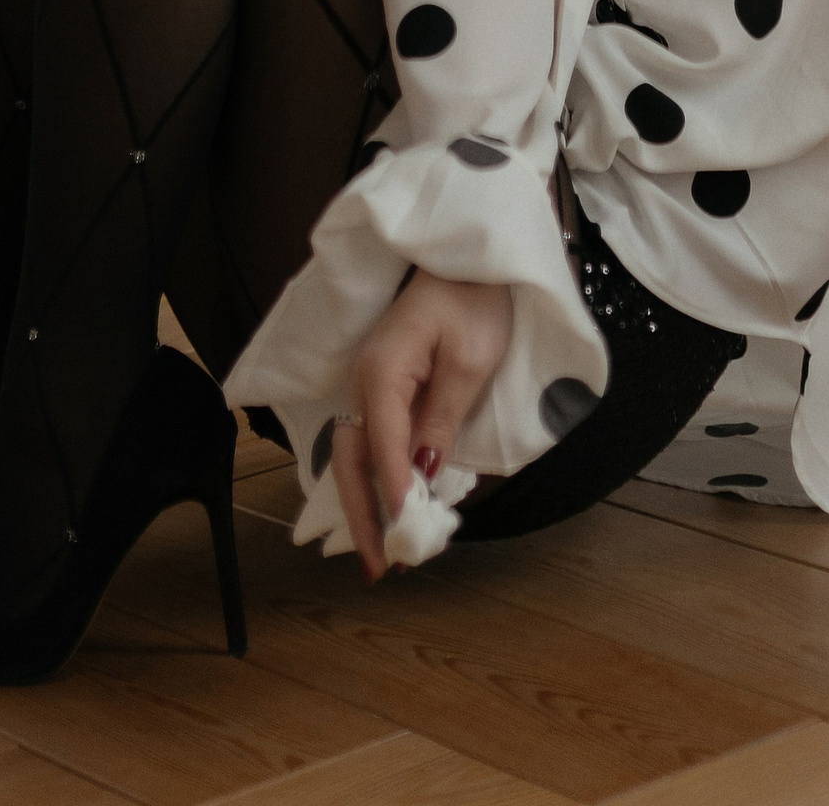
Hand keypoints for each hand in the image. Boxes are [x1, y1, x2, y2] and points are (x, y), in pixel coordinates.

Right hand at [332, 270, 511, 581]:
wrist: (470, 260)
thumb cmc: (476, 301)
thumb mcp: (470, 362)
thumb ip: (441, 420)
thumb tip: (422, 475)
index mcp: (383, 372)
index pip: (382, 447)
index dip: (393, 495)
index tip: (405, 538)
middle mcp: (364, 381)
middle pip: (352, 459)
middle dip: (365, 514)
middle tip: (381, 568)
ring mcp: (369, 384)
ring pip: (356, 454)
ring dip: (367, 503)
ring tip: (381, 551)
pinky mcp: (383, 386)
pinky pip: (371, 440)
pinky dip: (376, 479)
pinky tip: (388, 508)